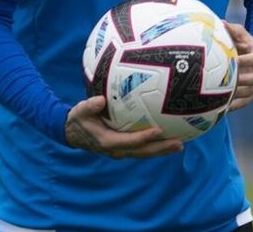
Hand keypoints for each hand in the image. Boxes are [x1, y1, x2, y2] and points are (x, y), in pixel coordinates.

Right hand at [64, 95, 182, 158]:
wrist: (72, 132)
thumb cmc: (79, 119)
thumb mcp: (80, 111)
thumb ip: (89, 106)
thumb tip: (100, 100)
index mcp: (107, 141)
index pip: (129, 141)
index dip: (143, 138)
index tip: (159, 131)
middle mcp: (116, 149)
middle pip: (142, 151)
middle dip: (160, 149)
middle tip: (179, 144)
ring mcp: (121, 150)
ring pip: (144, 153)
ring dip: (161, 150)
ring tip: (180, 145)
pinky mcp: (124, 147)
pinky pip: (142, 149)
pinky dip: (156, 146)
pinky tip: (170, 140)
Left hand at [224, 21, 252, 111]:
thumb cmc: (247, 44)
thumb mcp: (243, 35)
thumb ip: (233, 30)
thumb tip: (221, 23)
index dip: (246, 60)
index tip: (233, 61)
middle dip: (241, 80)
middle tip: (226, 82)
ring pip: (250, 92)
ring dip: (237, 95)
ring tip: (222, 96)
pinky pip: (245, 102)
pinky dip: (234, 105)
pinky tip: (222, 108)